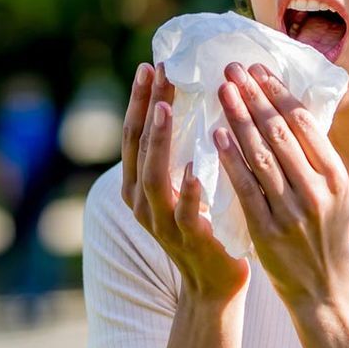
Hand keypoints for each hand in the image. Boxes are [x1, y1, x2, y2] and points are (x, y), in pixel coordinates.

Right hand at [121, 61, 249, 304]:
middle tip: (158, 71)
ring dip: (159, 140)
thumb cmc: (204, 222)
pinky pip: (185, 213)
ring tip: (167, 107)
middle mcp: (142, 201)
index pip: (134, 133)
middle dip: (147, 107)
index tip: (150, 65)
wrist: (214, 282)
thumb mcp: (184, 184)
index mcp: (137, 184)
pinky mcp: (189, 239)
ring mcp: (162, 222)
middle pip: (138, 146)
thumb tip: (192, 99)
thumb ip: (181, 151)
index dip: (140, 99)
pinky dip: (189, 190)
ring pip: (154, 176)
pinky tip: (196, 169)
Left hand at [213, 61, 348, 310]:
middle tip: (233, 69)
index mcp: (336, 175)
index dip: (279, 92)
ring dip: (239, 119)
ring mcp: (293, 212)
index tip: (258, 68)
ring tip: (222, 91)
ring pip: (262, 155)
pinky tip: (217, 136)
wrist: (324, 290)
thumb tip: (290, 110)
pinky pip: (246, 188)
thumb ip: (314, 158)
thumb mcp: (333, 193)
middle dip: (254, 96)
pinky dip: (231, 159)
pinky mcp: (268, 232)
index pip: (305, 123)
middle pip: (281, 132)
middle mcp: (318, 190)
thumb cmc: (324, 235)